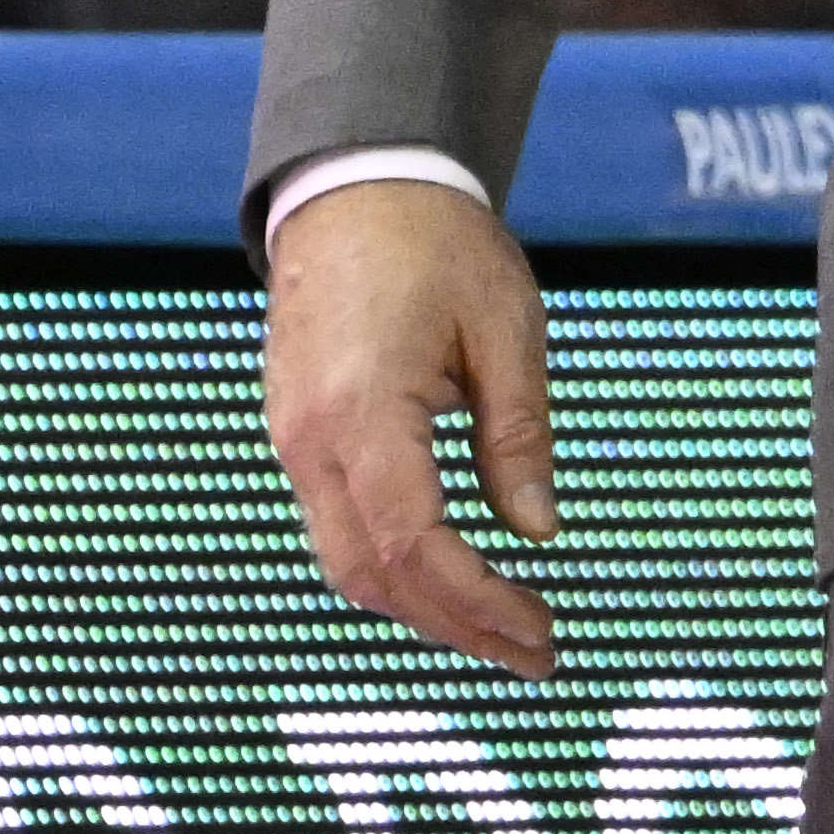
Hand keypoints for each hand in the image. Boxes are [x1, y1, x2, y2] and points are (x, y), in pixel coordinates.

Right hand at [265, 175, 560, 676]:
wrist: (355, 183)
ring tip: (501, 625)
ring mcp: (292, 439)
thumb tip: (538, 531)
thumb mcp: (506, 327)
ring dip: (422, 604)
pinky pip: (336, 524)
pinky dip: (394, 564)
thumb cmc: (436, 242)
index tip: (541, 631)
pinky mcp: (295, 433)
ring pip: (347, 561)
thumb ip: (518, 434)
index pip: (416, 545)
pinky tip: (451, 572)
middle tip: (533, 650)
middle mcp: (310, 440)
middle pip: (372, 575)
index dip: (479, 603)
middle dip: (454, 626)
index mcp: (362, 411)